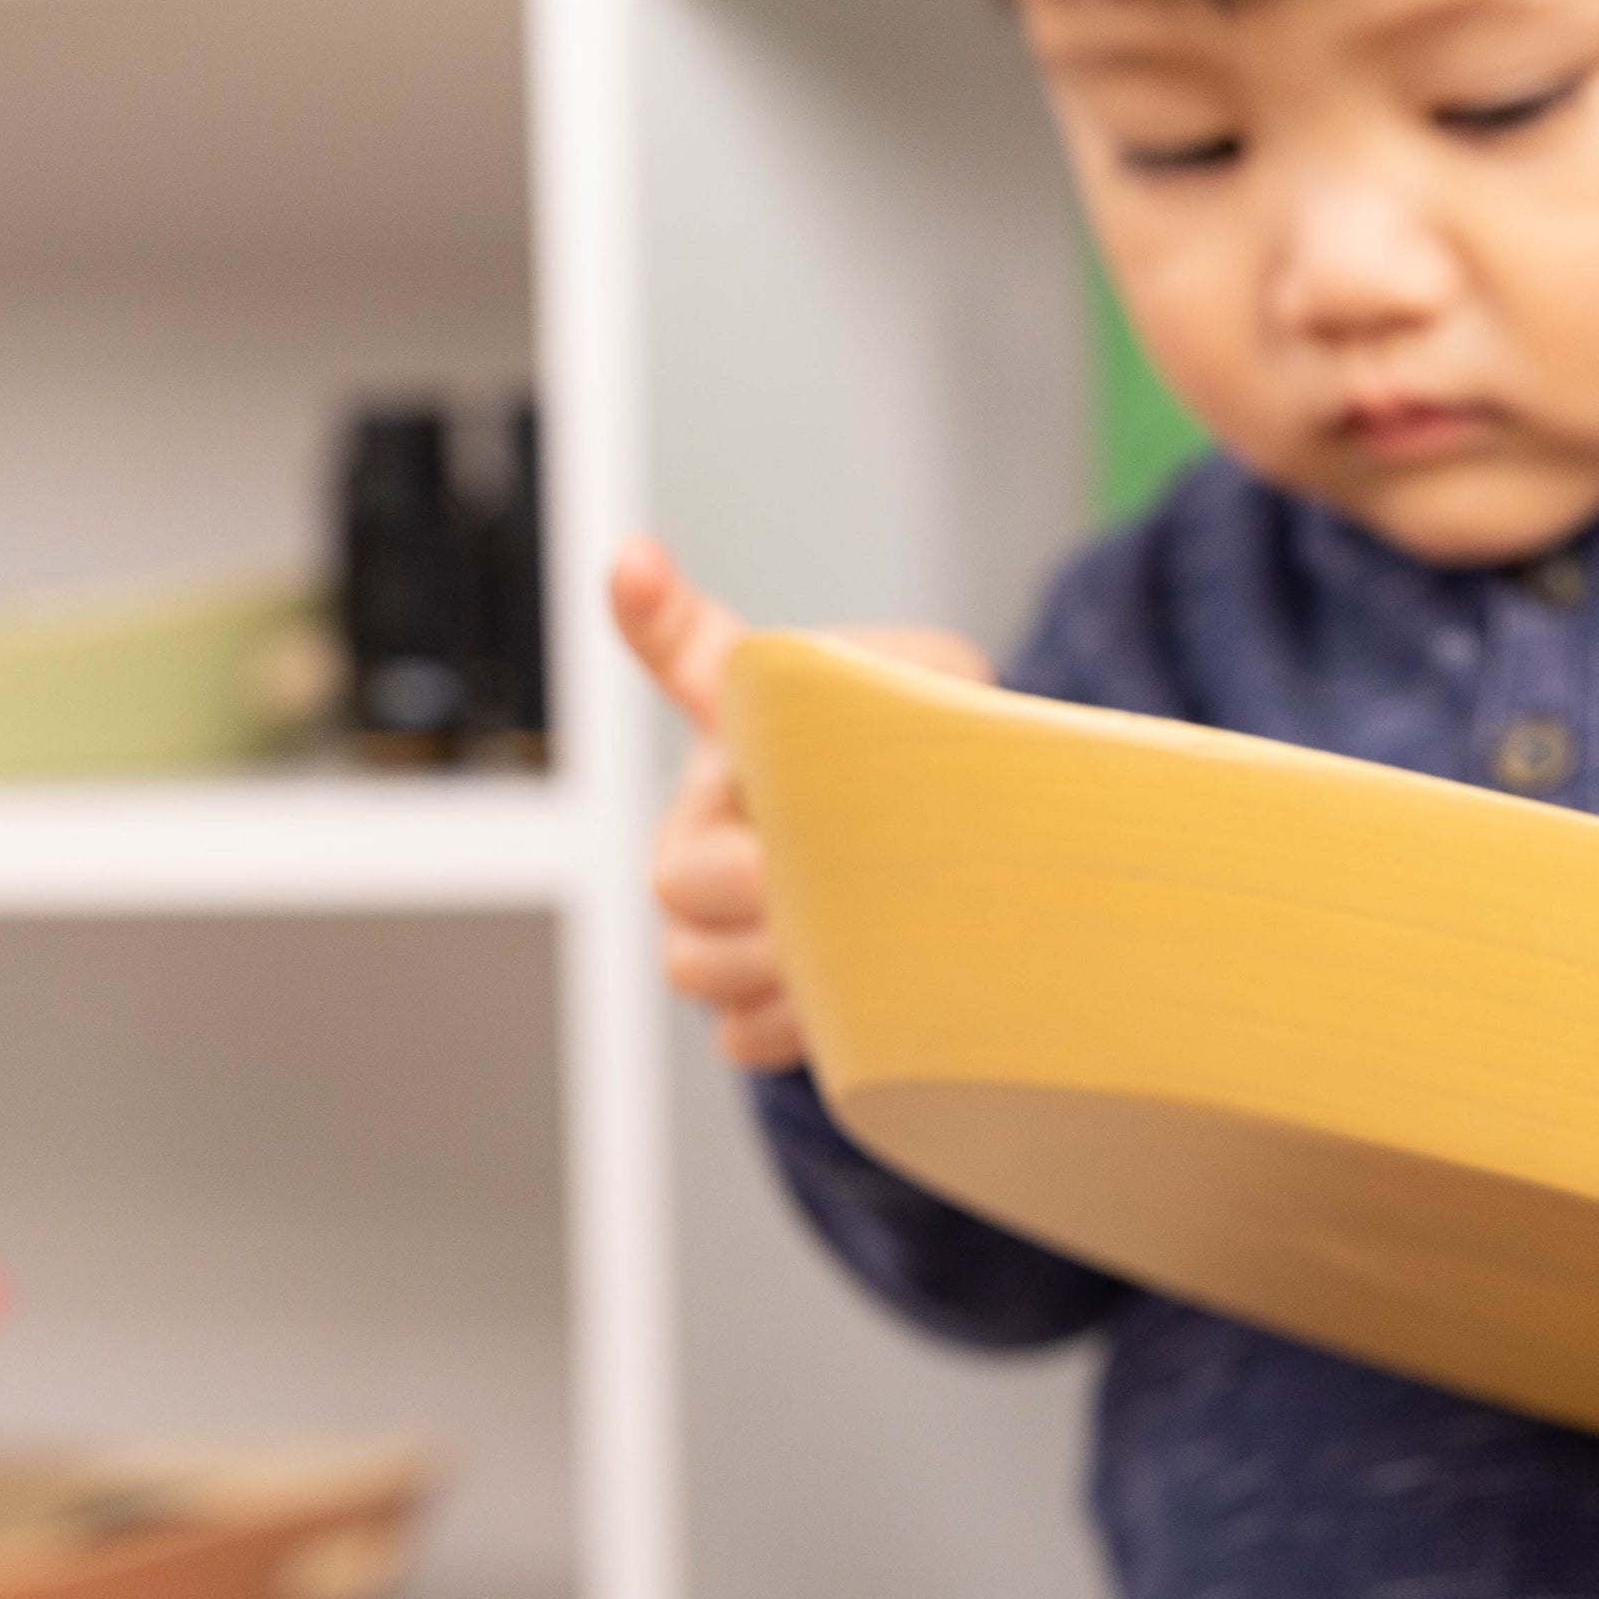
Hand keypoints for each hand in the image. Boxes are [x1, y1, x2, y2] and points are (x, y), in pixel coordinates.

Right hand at [608, 535, 987, 1071]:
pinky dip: (791, 1028)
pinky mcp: (746, 997)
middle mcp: (708, 816)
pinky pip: (740, 1032)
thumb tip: (920, 708)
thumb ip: (922, 686)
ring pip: (693, 963)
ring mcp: (713, 914)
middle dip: (740, 888)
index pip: (684, 649)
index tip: (640, 566)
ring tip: (847, 950)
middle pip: (675, 875)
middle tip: (796, 883)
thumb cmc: (937, 765)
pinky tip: (845, 1005)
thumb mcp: (948, 699)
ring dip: (771, 967)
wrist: (958, 861)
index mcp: (749, 725)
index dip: (656, 610)